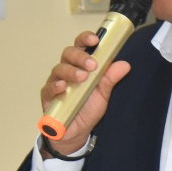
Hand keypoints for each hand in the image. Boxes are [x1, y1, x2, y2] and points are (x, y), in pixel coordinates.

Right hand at [38, 32, 131, 155]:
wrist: (76, 131)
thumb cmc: (88, 108)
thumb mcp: (103, 94)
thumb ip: (110, 79)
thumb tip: (125, 64)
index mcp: (80, 65)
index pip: (81, 46)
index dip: (86, 39)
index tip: (96, 39)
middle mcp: (66, 70)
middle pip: (68, 54)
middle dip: (80, 56)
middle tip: (92, 65)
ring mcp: (55, 82)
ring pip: (59, 69)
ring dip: (71, 71)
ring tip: (82, 77)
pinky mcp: (47, 97)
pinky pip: (48, 88)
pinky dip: (56, 86)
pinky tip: (63, 87)